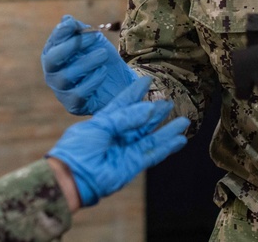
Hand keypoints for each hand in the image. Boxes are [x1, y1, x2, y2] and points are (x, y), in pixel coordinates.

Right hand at [41, 15, 137, 114]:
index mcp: (53, 53)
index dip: (61, 33)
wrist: (118, 83)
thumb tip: (66, 20)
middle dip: (71, 46)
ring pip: (66, 76)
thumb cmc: (100, 58)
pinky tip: (103, 72)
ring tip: (103, 54)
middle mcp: (52, 72)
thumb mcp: (92, 41)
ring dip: (87, 62)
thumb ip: (79, 30)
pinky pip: (78, 94)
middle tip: (93, 37)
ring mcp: (60, 90)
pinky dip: (92, 81)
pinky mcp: (72, 104)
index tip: (73, 25)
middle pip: (52, 60)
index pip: (53, 42)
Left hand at [47, 76, 188, 206]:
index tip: (147, 80)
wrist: (74, 177)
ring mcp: (125, 150)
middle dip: (155, 111)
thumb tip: (149, 108)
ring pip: (150, 137)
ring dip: (167, 130)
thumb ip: (126, 117)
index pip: (123, 103)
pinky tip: (180, 140)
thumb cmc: (80, 147)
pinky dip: (167, 147)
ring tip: (184, 120)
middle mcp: (117, 134)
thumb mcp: (101, 124)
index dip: (135, 92)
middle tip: (169, 101)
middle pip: (141, 121)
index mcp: (104, 121)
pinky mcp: (132, 165)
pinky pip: (153, 154)